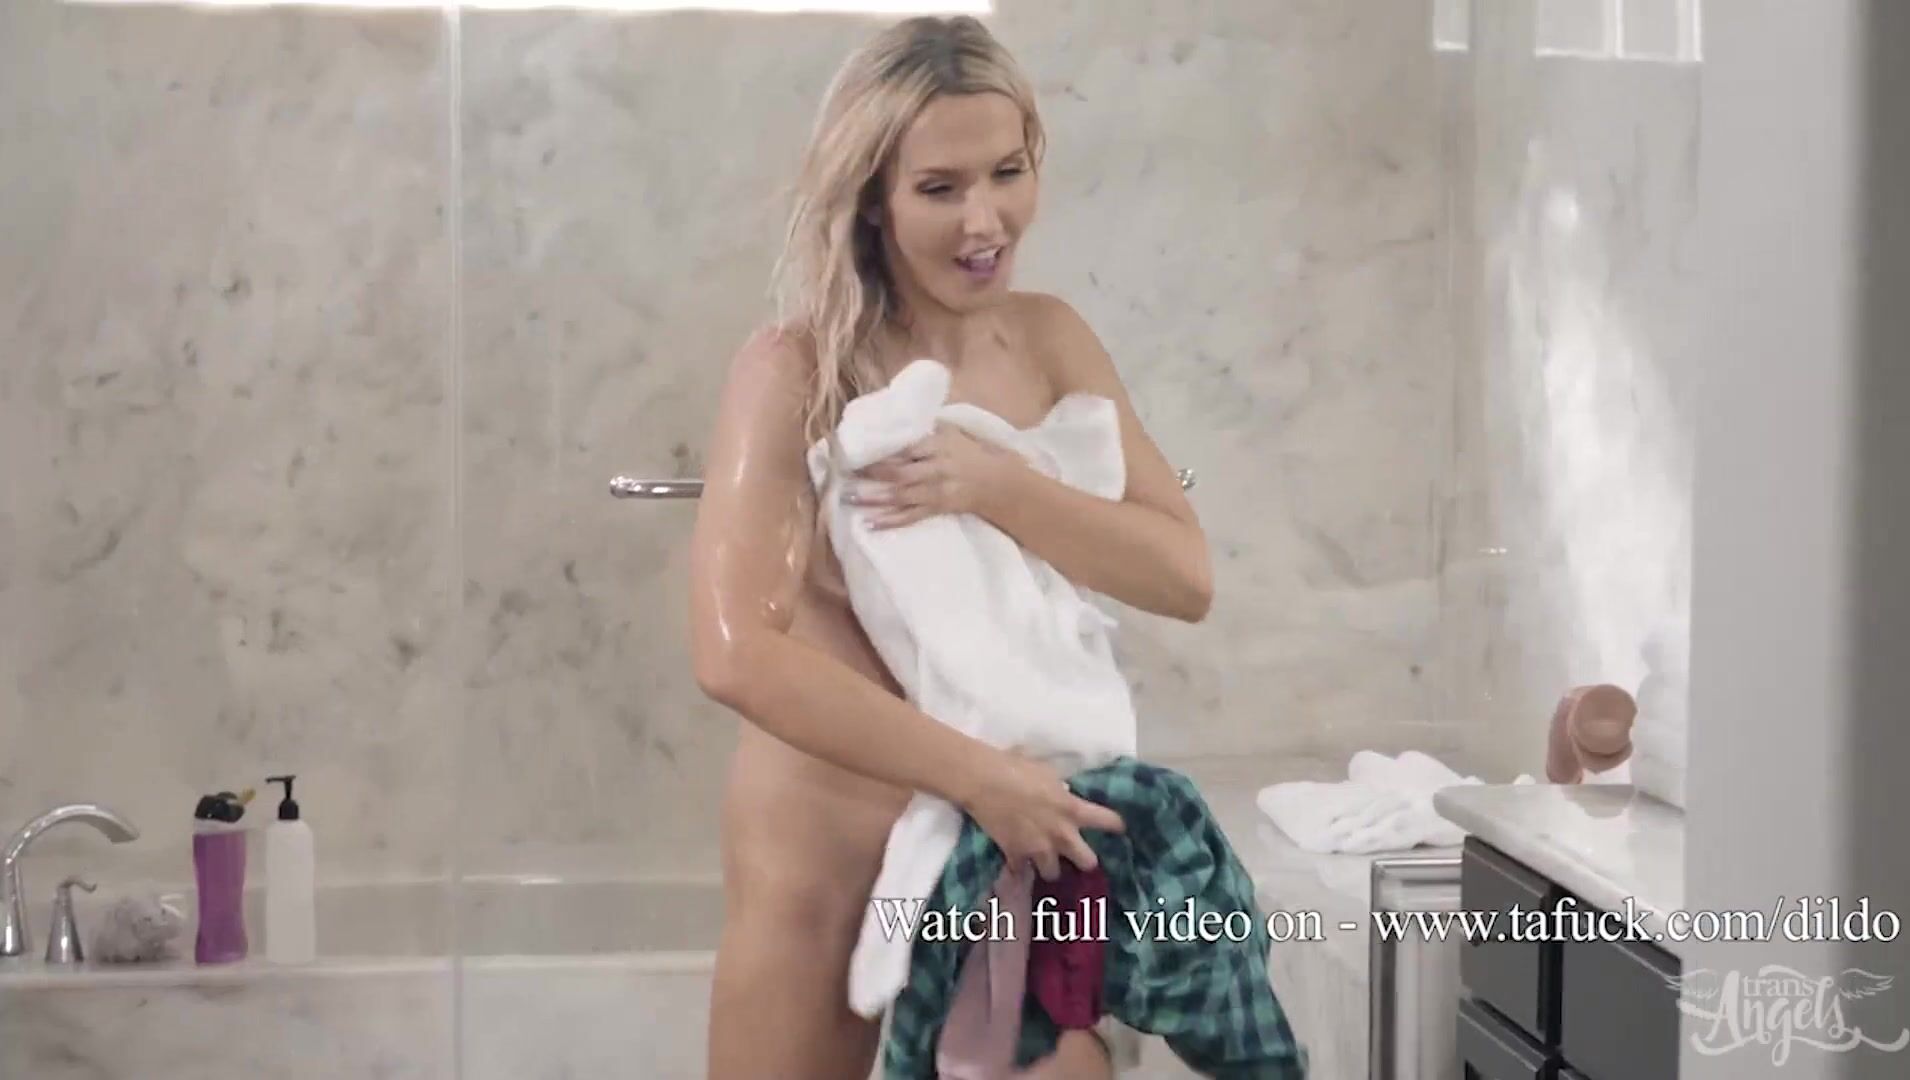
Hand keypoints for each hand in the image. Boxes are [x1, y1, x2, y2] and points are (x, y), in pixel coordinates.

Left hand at [846, 423, 1019, 529]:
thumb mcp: (952, 431)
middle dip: (871, 475)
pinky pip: (910, 517)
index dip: (881, 450)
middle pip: (899, 474)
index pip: (905, 448)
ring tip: (848, 499)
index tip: (857, 448)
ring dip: (873, 499)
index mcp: (937, 445)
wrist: (996, 482)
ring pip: (900, 497)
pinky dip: (889, 522)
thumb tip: (893, 415)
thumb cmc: (970, 452)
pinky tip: (869, 524)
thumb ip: (926, 426)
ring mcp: (935, 491)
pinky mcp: (935, 509)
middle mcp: (935, 469)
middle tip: (845, 474)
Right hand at [957, 749, 1124, 880]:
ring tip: (1043, 859)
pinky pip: (1021, 870)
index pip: (1108, 822)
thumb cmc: (1015, 767)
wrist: (982, 780)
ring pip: (1054, 873)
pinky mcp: (1015, 855)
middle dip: (1084, 860)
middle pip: (1087, 862)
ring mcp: (1038, 848)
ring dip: (1050, 866)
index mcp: (1072, 809)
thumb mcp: (1046, 772)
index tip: (1120, 829)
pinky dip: (1019, 868)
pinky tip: (1016, 863)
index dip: (1116, 826)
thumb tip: (1064, 791)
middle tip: (1077, 854)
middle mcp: (1061, 834)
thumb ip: (1060, 789)